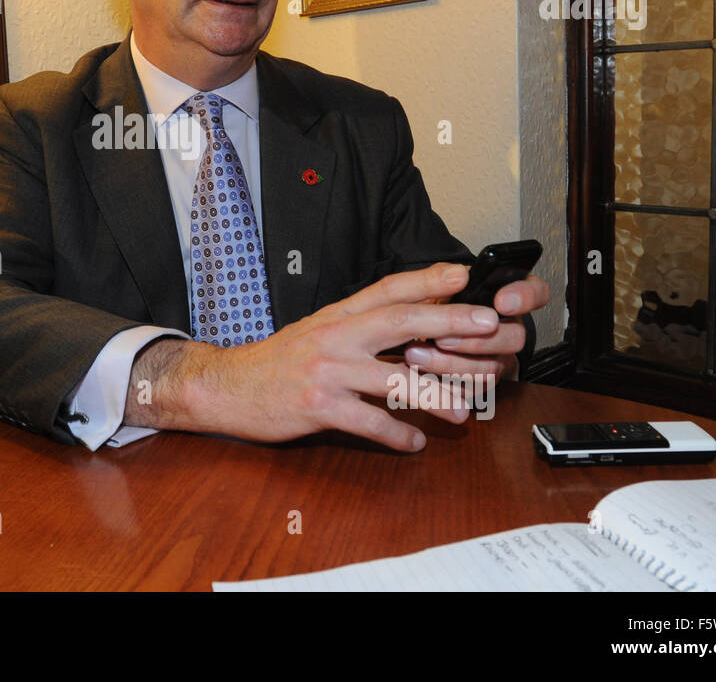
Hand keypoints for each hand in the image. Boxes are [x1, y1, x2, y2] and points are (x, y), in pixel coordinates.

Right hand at [146, 264, 509, 450]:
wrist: (227, 387)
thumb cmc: (278, 362)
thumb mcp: (317, 332)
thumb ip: (358, 327)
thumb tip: (414, 329)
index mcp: (337, 315)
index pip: (387, 289)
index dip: (427, 278)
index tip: (464, 272)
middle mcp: (334, 336)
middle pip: (399, 322)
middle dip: (448, 321)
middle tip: (488, 324)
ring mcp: (326, 370)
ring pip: (393, 379)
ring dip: (435, 395)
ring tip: (465, 410)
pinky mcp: (317, 406)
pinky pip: (368, 421)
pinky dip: (396, 435)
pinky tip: (413, 443)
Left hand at [403, 268, 550, 379]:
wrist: (409, 335)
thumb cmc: (427, 307)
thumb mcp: (429, 287)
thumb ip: (441, 276)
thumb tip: (458, 274)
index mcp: (502, 297)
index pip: (535, 292)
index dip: (525, 297)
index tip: (501, 301)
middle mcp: (507, 330)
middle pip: (516, 338)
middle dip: (477, 340)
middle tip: (442, 337)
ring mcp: (496, 359)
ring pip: (491, 369)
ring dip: (451, 364)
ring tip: (415, 354)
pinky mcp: (478, 385)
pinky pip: (471, 391)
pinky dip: (441, 384)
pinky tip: (419, 374)